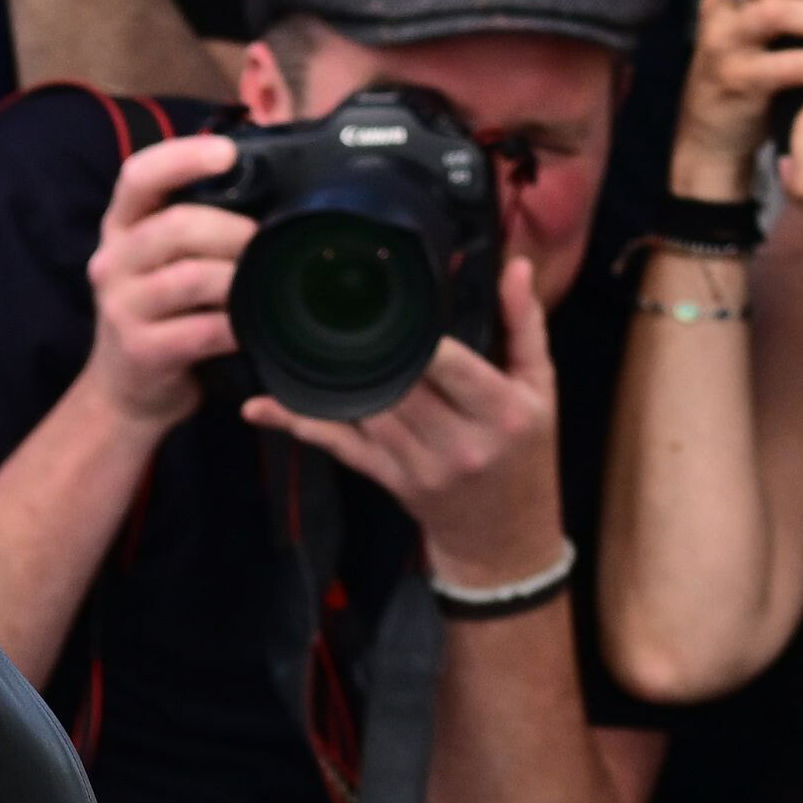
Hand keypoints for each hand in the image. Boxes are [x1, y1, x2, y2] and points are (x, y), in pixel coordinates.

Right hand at [79, 131, 251, 427]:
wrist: (126, 392)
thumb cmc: (161, 313)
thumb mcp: (163, 260)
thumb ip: (197, 222)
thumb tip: (271, 187)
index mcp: (121, 226)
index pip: (139, 175)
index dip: (182, 156)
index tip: (227, 152)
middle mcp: (112, 260)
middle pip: (175, 226)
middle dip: (232, 230)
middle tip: (266, 240)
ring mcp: (121, 307)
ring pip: (190, 278)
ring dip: (238, 278)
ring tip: (265, 283)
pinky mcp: (140, 350)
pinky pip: (200, 330)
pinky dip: (236, 326)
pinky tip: (253, 327)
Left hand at [240, 257, 564, 582]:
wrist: (507, 537)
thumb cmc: (526, 453)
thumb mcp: (540, 388)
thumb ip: (524, 323)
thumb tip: (515, 265)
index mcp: (500, 412)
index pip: (453, 368)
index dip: (420, 338)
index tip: (392, 302)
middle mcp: (458, 442)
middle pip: (400, 386)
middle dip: (368, 348)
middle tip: (330, 303)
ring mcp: (418, 466)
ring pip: (363, 411)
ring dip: (328, 376)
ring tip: (294, 335)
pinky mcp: (388, 479)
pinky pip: (339, 446)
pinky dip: (299, 424)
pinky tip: (262, 406)